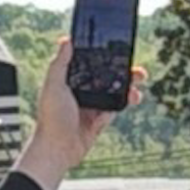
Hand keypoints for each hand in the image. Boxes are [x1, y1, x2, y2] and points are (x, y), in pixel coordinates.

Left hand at [28, 39, 144, 175]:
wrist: (57, 149)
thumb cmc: (51, 117)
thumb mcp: (54, 85)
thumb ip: (60, 63)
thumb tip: (66, 40)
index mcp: (69, 81)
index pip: (90, 64)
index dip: (105, 57)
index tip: (119, 50)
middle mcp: (80, 92)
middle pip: (106, 78)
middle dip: (124, 73)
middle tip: (138, 71)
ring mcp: (90, 107)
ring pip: (113, 93)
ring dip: (128, 90)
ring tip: (137, 89)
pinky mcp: (97, 121)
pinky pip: (114, 110)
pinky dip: (122, 105)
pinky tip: (128, 102)